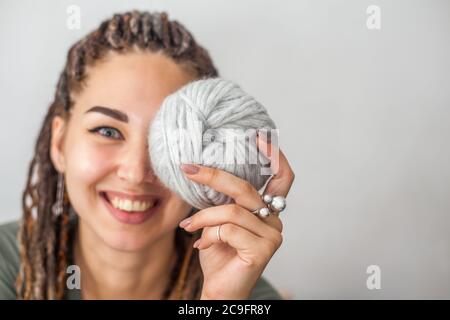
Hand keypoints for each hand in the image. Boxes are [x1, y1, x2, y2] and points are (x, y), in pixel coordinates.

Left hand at [179, 135, 294, 298]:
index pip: (281, 178)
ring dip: (203, 217)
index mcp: (266, 210)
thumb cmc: (219, 252)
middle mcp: (274, 220)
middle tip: (189, 169)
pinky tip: (203, 246)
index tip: (258, 136)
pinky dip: (208, 235)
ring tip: (188, 226)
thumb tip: (201, 169)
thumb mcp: (218, 219)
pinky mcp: (262, 250)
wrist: (219, 288)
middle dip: (214, 176)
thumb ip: (222, 199)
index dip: (274, 156)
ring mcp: (272, 235)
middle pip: (246, 188)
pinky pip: (228, 229)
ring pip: (232, 211)